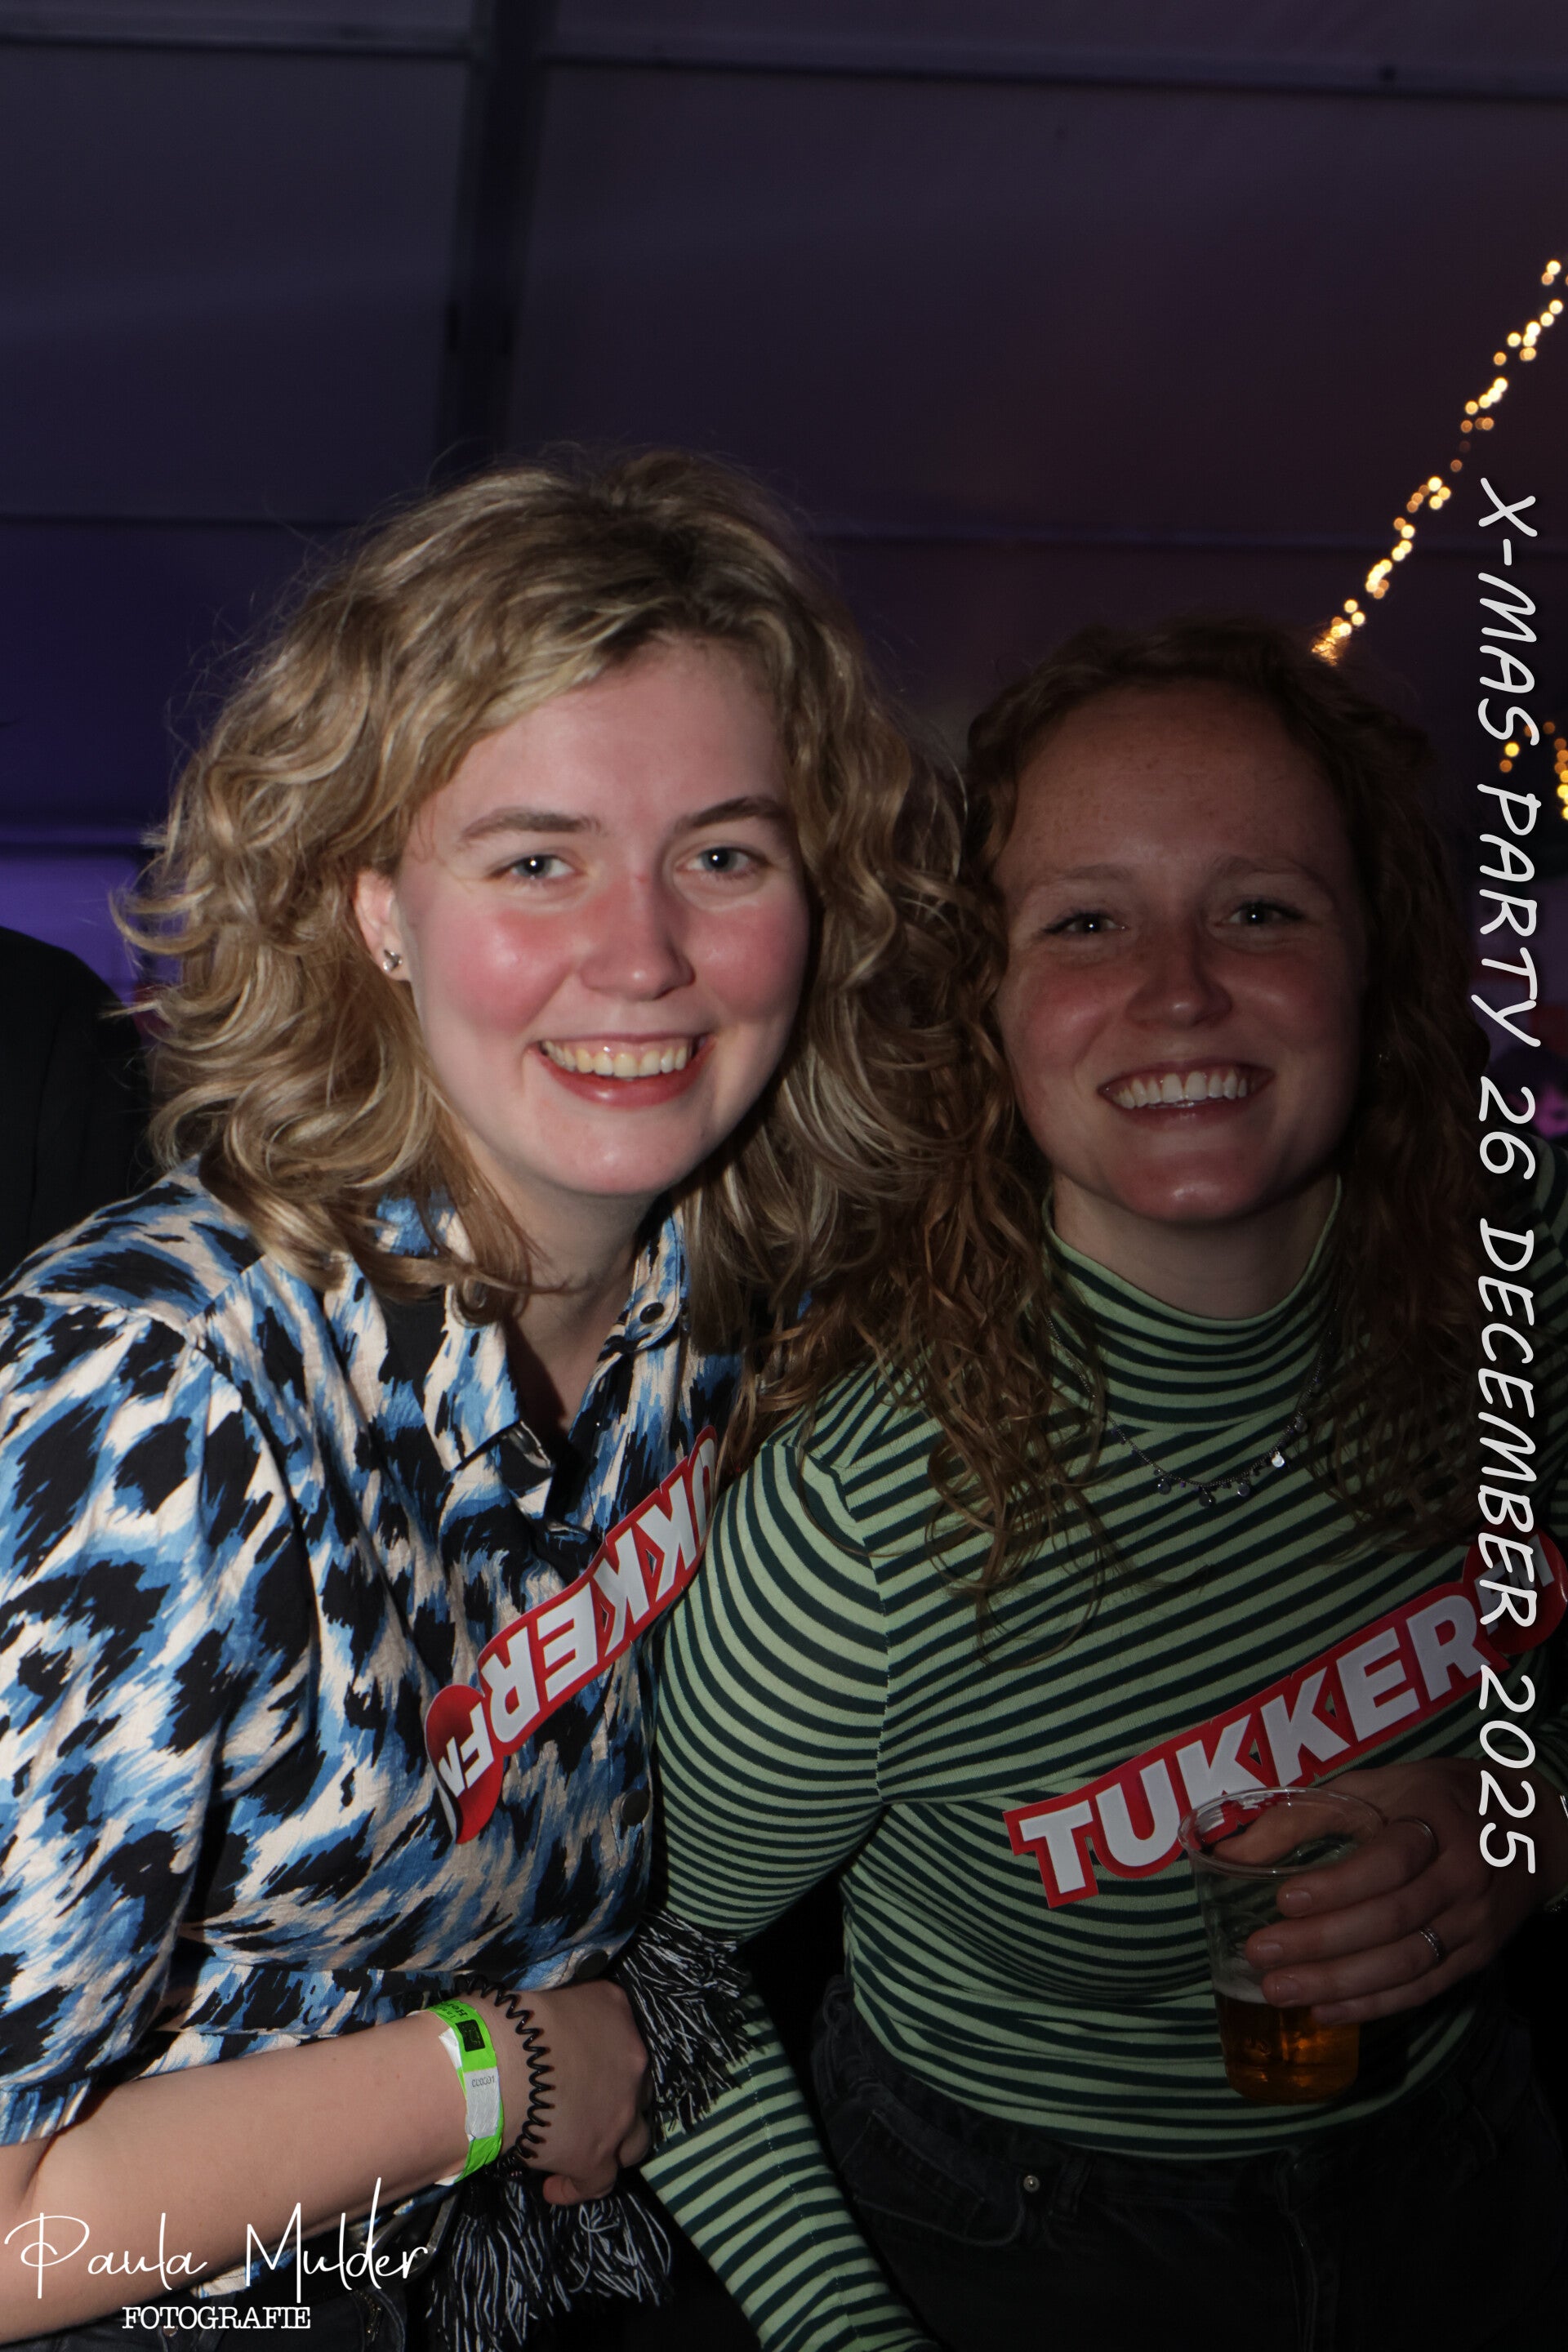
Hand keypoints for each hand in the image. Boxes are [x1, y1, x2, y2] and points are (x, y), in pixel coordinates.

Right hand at [489, 1981, 650, 2204]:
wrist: (496, 2063)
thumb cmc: (508, 2018)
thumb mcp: (549, 1990)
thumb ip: (563, 2009)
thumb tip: (547, 2029)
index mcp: (616, 2010)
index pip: (621, 2034)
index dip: (602, 2056)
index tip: (578, 2066)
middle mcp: (632, 2062)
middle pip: (636, 2088)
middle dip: (616, 2100)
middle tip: (584, 2107)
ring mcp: (619, 2114)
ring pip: (634, 2140)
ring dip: (612, 2145)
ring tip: (582, 2148)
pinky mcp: (596, 2156)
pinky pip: (598, 2182)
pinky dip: (576, 2187)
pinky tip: (553, 2188)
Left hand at [1243, 1759, 1567, 2026]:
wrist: (1529, 1825)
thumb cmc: (1432, 1800)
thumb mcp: (1371, 1787)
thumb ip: (1300, 1817)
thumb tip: (1228, 1854)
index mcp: (1433, 1822)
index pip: (1387, 1862)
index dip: (1337, 1886)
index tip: (1284, 1900)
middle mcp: (1460, 1875)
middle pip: (1390, 1920)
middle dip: (1322, 1944)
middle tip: (1262, 1955)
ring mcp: (1473, 1922)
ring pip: (1405, 1963)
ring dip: (1339, 1984)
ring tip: (1280, 1991)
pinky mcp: (1477, 1956)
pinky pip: (1423, 1988)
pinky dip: (1373, 2004)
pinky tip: (1327, 2011)